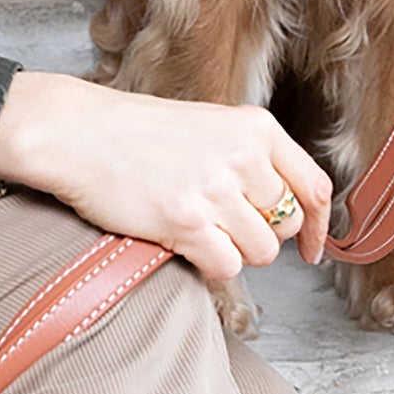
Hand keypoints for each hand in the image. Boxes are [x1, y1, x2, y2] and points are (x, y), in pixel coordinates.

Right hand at [0, 72, 332, 279]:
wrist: (76, 133)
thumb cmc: (132, 133)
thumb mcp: (207, 126)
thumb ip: (248, 158)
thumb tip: (281, 209)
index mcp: (254, 128)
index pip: (314, 186)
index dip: (317, 226)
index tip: (311, 248)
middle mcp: (243, 156)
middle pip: (284, 225)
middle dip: (256, 235)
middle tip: (218, 226)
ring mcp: (216, 190)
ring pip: (260, 252)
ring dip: (231, 251)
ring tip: (194, 231)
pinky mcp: (187, 222)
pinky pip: (226, 267)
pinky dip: (208, 267)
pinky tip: (181, 246)